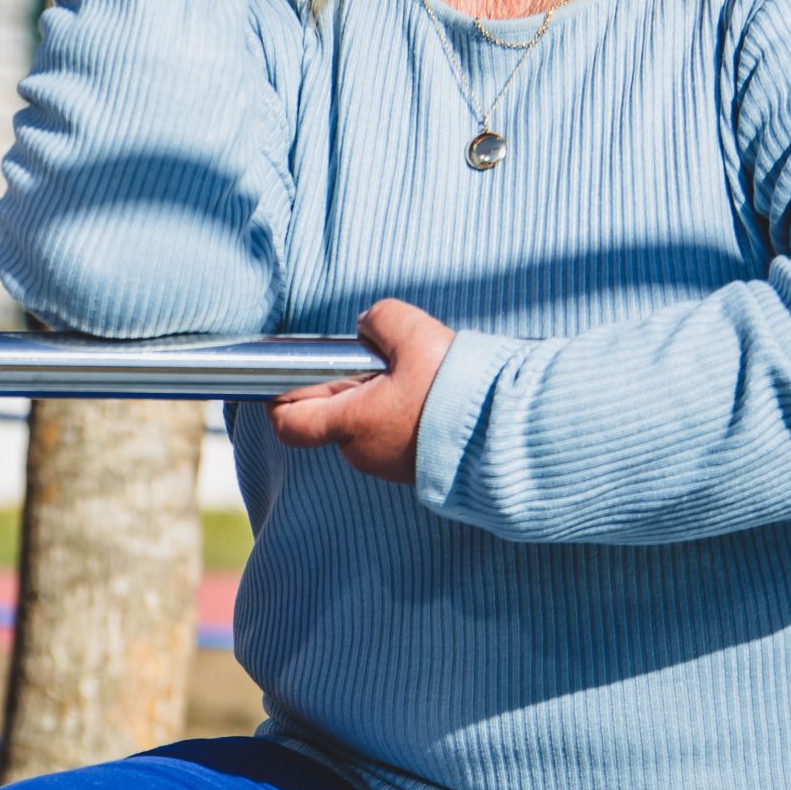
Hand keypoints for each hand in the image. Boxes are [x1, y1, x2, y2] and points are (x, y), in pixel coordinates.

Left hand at [268, 299, 455, 481]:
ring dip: (379, 401)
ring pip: (368, 427)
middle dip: (344, 388)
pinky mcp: (420, 469)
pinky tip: (432, 395)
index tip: (289, 377)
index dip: (281, 398)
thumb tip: (368, 327)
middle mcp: (364, 453)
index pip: (289, 423)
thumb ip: (379, 320)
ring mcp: (392, 466)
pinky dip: (404, 416)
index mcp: (351, 423)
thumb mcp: (411, 332)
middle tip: (375, 362)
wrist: (509, 431)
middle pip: (332, 419)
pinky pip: (397, 437)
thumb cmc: (455, 388)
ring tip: (413, 376)